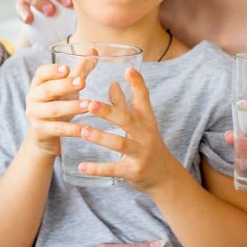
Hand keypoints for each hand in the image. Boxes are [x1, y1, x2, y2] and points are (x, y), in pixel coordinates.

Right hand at [23, 62, 91, 155]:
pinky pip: (57, 129)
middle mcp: (33, 97)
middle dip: (65, 86)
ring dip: (71, 107)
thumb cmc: (58, 103)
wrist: (44, 134)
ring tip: (88, 105)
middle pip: (47, 90)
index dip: (53, 70)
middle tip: (82, 82)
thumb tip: (93, 50)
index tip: (67, 68)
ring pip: (53, 109)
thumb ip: (80, 70)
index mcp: (38, 83)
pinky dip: (71, 129)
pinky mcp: (41, 130)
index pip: (41, 73)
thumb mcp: (67, 87)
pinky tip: (85, 128)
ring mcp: (35, 114)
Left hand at [77, 68, 181, 193]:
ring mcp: (140, 153)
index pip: (144, 99)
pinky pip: (113, 169)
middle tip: (89, 103)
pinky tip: (81, 166)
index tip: (128, 69)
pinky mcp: (133, 171)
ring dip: (101, 138)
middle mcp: (145, 135)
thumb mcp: (140, 124)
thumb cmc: (148, 144)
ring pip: (120, 144)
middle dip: (109, 112)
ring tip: (83, 131)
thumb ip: (125, 104)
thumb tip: (113, 83)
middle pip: (128, 120)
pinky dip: (97, 168)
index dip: (137, 84)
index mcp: (147, 120)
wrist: (164, 176)